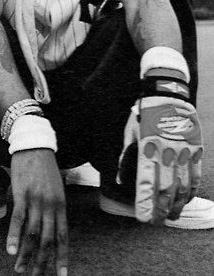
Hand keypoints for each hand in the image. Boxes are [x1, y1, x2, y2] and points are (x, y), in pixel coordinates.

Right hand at [7, 149, 67, 275]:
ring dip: (26, 254)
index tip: (62, 275)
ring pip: (32, 234)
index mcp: (61, 205)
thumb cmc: (44, 167)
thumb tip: (47, 226)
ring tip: (20, 269)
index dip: (62, 257)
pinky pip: (18, 219)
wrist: (34, 144)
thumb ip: (52, 208)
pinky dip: (14, 236)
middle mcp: (50, 206)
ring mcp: (36, 200)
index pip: (63, 237)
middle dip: (42, 262)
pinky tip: (10, 250)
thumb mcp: (55, 188)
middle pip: (47, 240)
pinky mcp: (22, 194)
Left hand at [119, 95, 202, 224]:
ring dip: (177, 204)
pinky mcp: (195, 149)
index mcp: (148, 148)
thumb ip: (126, 157)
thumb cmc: (144, 112)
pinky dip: (191, 190)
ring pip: (183, 186)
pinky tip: (185, 200)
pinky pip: (195, 175)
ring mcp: (184, 152)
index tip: (143, 217)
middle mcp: (167, 153)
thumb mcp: (129, 132)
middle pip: (166, 190)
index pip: (146, 183)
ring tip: (171, 216)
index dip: (145, 203)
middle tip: (157, 222)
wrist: (168, 93)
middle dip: (161, 210)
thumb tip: (120, 179)